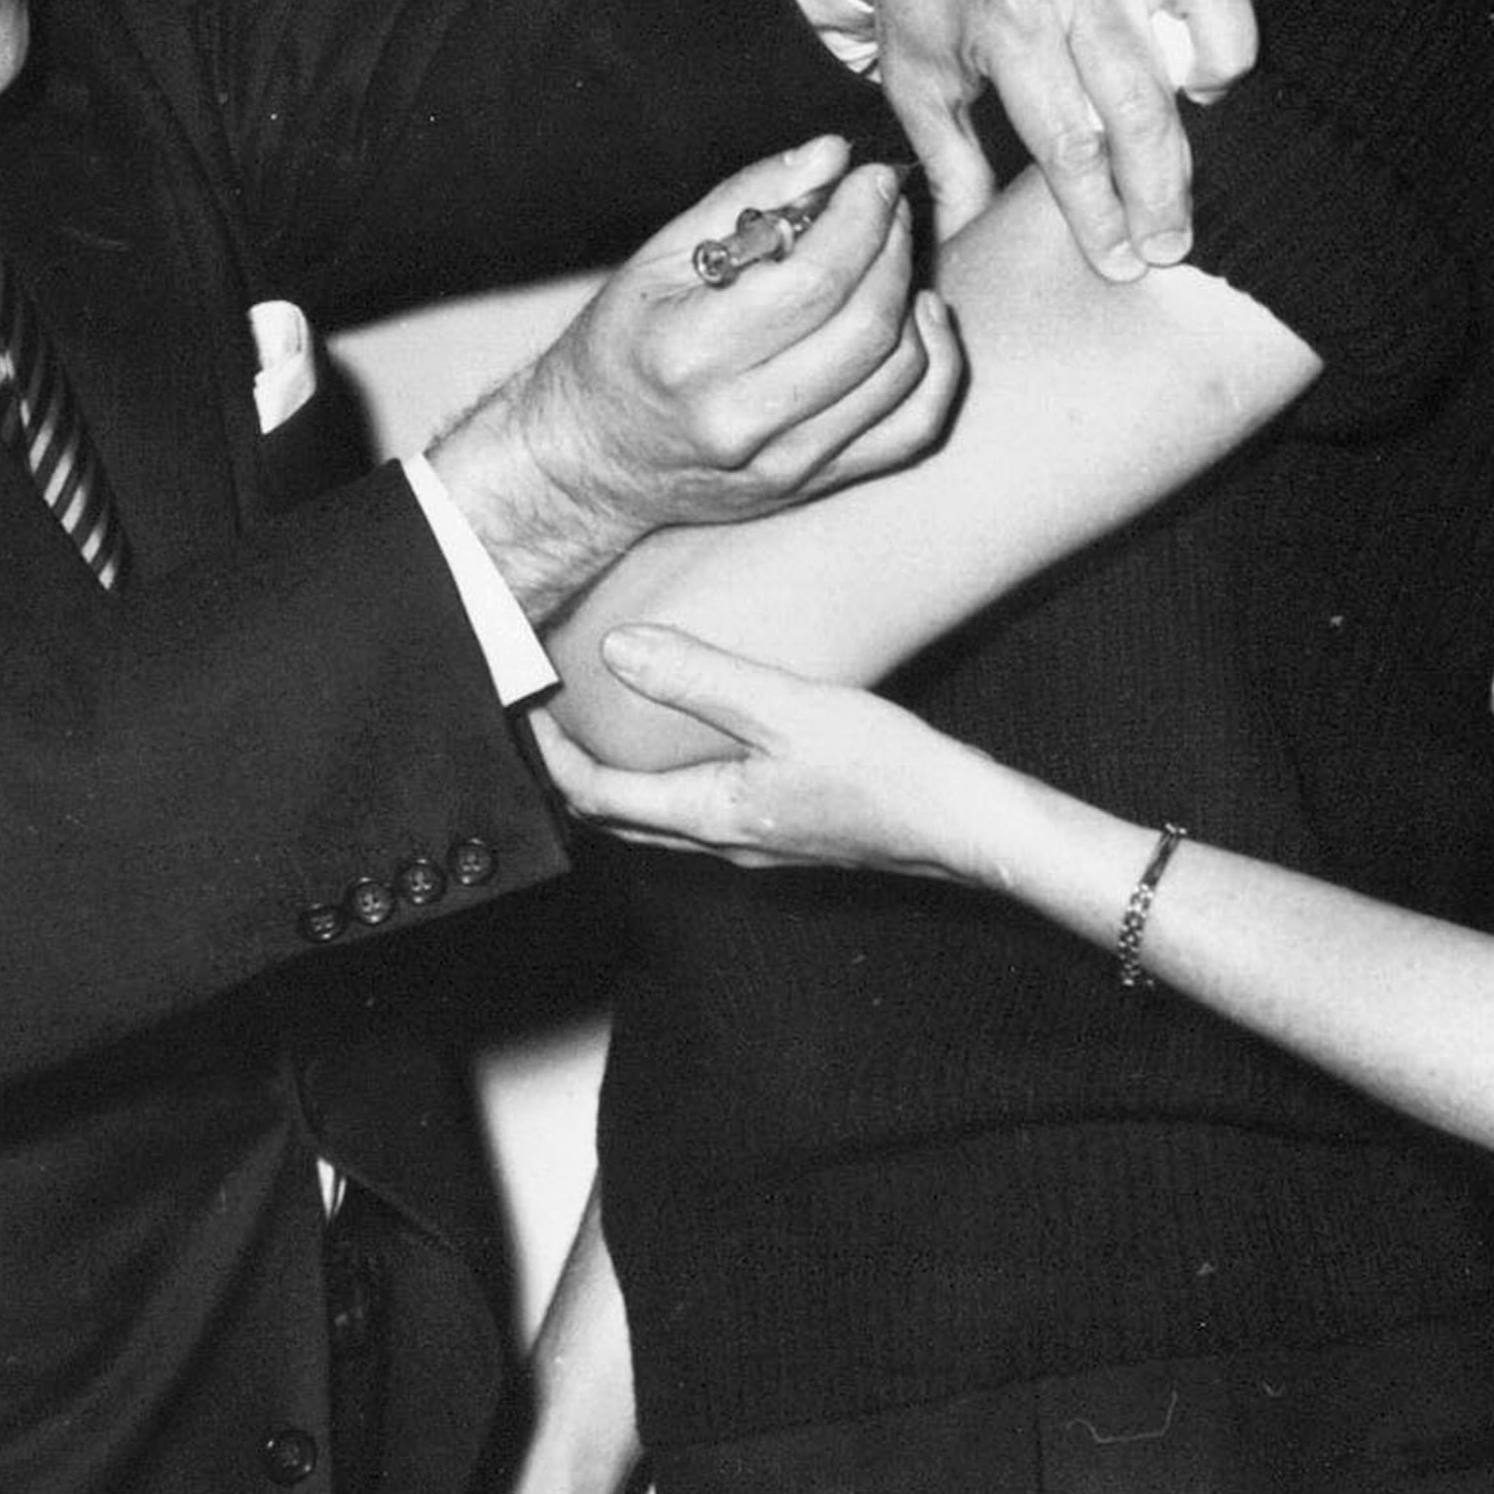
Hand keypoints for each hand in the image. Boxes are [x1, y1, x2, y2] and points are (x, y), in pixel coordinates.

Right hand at [429, 137, 962, 617]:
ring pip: (899, 373)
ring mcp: (786, 462)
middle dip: (892, 248)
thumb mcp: (656, 262)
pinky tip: (923, 320)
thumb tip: (831, 155)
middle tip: (887, 206)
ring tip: (891, 255)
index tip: (872, 179)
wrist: (591, 461)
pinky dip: (936, 367)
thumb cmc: (621, 349)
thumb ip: (745, 200)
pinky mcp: (816, 484)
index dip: (859, 220)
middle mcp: (741, 418)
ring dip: (912, 296)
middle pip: (865, 326)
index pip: (812, 281)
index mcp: (690, 354)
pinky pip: (912, 429)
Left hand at [529, 624, 992, 883]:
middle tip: (554, 725)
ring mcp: (759, 843)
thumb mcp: (789, 708)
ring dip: (626, 780)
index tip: (529, 715)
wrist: (964, 825)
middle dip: (579, 775)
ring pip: (664, 819)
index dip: (554, 758)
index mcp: (711, 816)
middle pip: (623, 817)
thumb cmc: (888, 773)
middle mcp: (725, 841)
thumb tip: (621, 650)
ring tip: (613, 726)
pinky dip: (676, 780)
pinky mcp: (790, 831)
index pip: (599, 796)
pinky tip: (703, 743)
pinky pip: (708, 812)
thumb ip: (703, 677)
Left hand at [830, 0, 1265, 275]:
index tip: (1121, 263)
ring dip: (1217, 80)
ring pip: (1212, 16)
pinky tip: (1206, 44)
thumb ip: (949, 165)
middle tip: (1169, 244)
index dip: (1101, 217)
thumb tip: (965, 245)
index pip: (1072, 144)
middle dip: (1161, 192)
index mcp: (1010, 23)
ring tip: (1197, 115)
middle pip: (1143, 106)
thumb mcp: (912, 75)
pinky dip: (1239, 4)